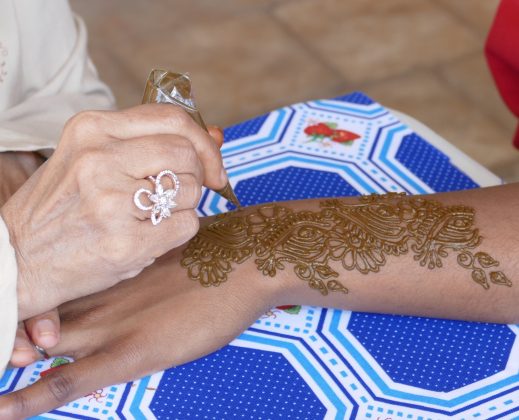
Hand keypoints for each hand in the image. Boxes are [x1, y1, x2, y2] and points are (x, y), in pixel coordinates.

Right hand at [0, 105, 227, 320]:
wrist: (17, 260)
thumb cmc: (59, 208)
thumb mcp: (92, 158)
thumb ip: (151, 143)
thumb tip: (217, 133)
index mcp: (91, 130)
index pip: (172, 119)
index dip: (203, 141)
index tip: (211, 164)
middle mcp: (99, 159)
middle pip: (187, 154)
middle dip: (197, 176)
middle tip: (179, 193)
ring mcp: (111, 202)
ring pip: (190, 191)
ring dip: (183, 206)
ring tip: (151, 216)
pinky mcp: (124, 242)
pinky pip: (186, 225)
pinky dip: (178, 231)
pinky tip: (149, 235)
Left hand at [0, 242, 282, 417]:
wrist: (241, 261)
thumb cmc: (211, 257)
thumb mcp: (165, 253)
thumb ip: (137, 266)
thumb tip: (131, 273)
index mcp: (103, 272)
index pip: (46, 288)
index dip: (21, 303)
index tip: (7, 306)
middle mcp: (96, 296)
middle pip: (30, 315)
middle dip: (5, 328)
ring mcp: (109, 324)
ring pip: (36, 346)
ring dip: (5, 356)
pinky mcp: (129, 352)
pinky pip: (68, 382)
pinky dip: (29, 400)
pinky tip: (1, 412)